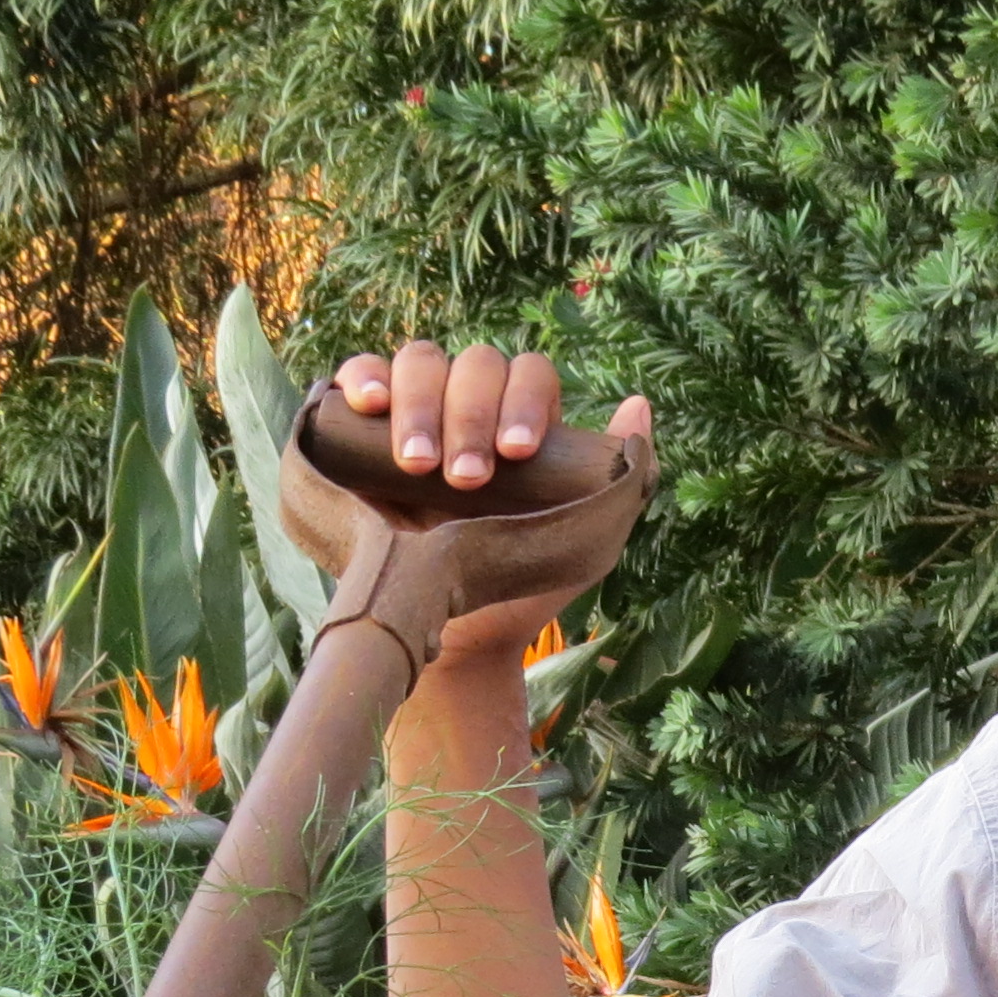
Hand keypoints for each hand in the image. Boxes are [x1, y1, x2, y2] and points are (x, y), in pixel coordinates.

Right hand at [327, 343, 651, 670]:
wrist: (455, 634)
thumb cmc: (523, 584)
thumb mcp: (587, 540)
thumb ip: (625, 481)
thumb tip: (638, 404)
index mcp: (522, 418)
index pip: (529, 374)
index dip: (524, 400)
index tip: (517, 453)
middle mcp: (468, 403)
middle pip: (474, 364)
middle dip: (471, 417)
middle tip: (465, 479)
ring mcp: (413, 410)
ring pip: (420, 362)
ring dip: (421, 405)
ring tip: (418, 467)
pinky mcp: (360, 427)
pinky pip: (359, 376)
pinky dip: (363, 377)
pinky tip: (370, 405)